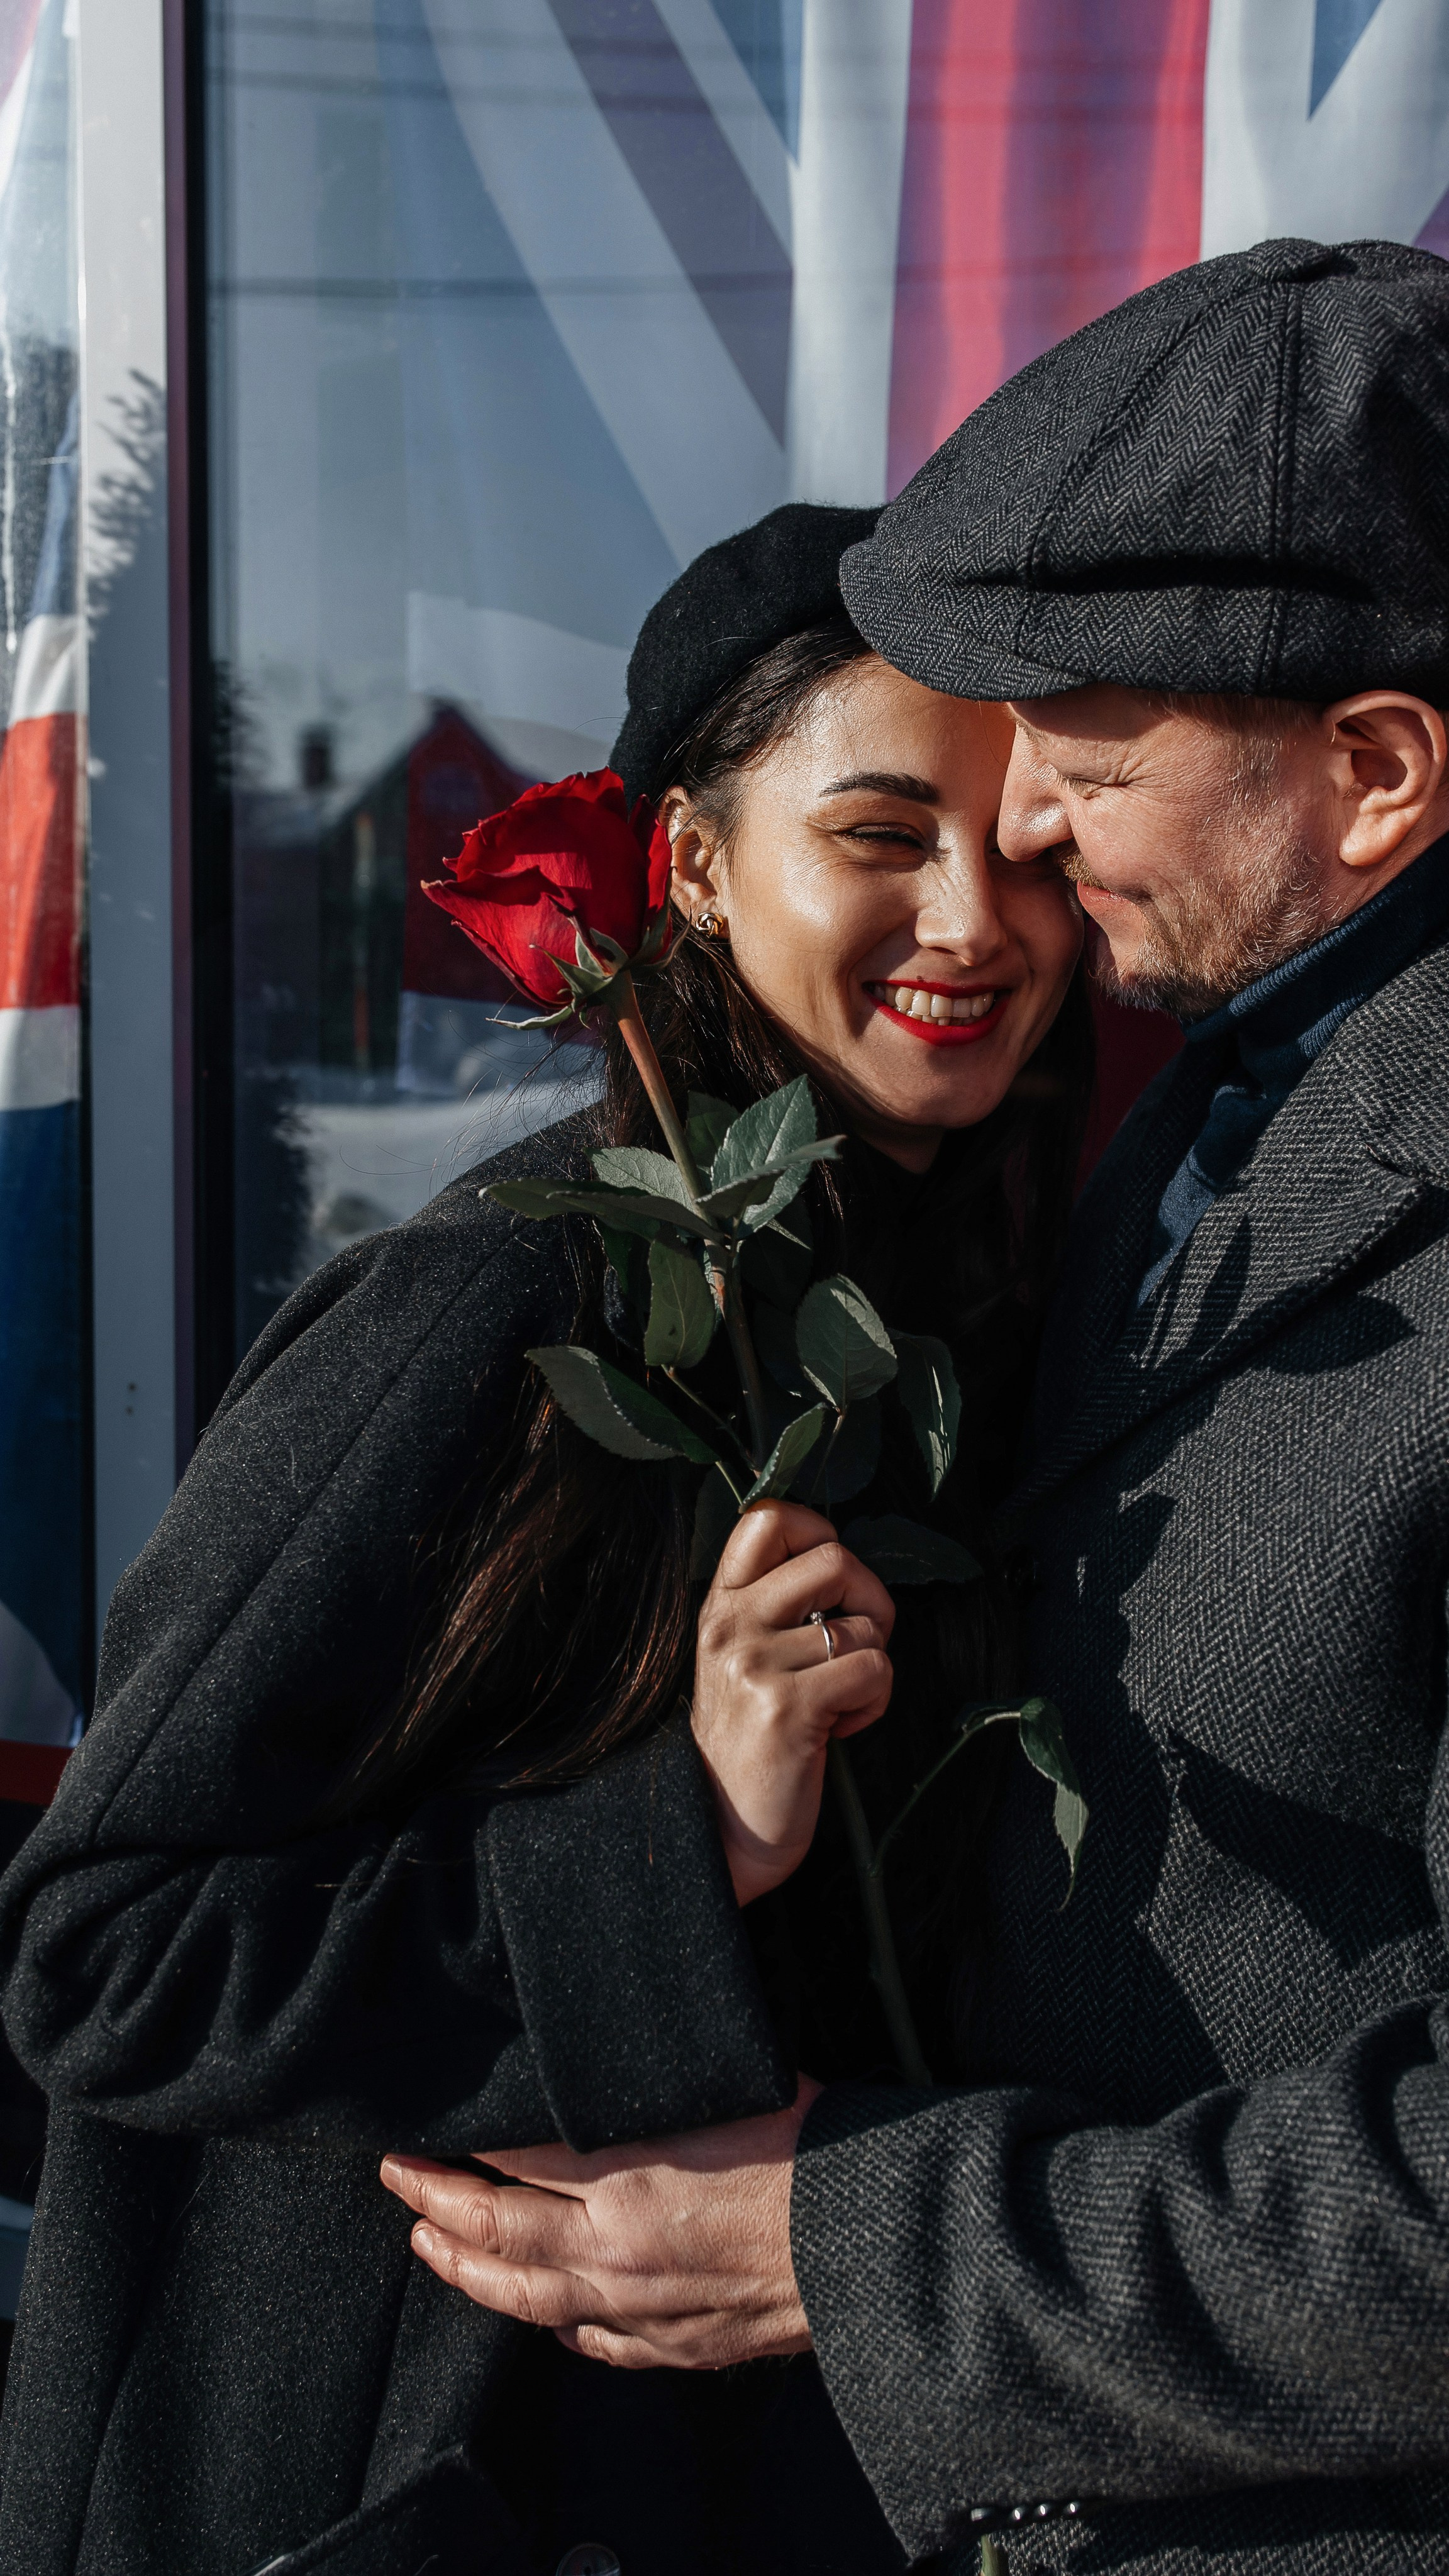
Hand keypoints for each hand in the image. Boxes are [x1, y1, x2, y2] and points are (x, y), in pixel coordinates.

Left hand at [380, 2080, 819, 2369]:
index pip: (512, 2159)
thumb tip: (607, 2059)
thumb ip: (652, 2086)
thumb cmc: (813, 2148)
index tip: (424, 2132)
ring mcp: (639, 2307)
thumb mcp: (722, 2084)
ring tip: (432, 2248)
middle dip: (436, 2206)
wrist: (871, 2244)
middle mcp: (615, 2249)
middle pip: (497, 2231)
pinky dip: (555, 2326)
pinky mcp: (674, 2346)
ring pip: (526, 2297)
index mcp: (625, 2176)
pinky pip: (592, 2342)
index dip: (461, 2147)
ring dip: (469, 2271)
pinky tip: (540, 2315)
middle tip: (400, 2181)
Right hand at [692, 1502, 893, 1902]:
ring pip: (863, 1625)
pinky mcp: (787, 1708)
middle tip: (854, 1646)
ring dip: (872, 1666)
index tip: (832, 1583)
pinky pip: (872, 1669)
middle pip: (833, 1557)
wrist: (718, 1834)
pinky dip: (874, 1702)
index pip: (767, 1517)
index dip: (818, 1531)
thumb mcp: (743, 1660)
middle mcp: (731, 1625)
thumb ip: (776, 1609)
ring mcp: (755, 1664)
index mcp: (721, 1606)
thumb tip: (843, 1566)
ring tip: (838, 1703)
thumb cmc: (750, 1746)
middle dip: (869, 1600)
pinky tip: (839, 1730)